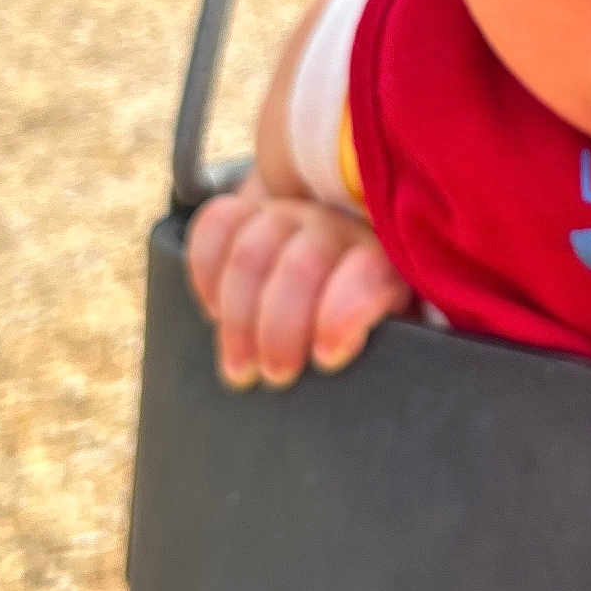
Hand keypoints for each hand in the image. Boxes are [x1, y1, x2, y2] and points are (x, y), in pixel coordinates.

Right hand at [185, 179, 411, 389]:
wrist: (343, 283)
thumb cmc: (366, 333)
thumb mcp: (385, 347)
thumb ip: (376, 354)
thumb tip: (348, 381)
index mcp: (382, 263)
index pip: (366, 276)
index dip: (343, 313)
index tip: (325, 358)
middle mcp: (338, 229)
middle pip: (300, 266)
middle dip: (279, 327)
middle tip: (274, 375)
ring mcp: (292, 214)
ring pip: (252, 250)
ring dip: (237, 315)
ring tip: (240, 365)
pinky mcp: (251, 210)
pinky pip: (218, 222)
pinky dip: (205, 268)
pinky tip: (213, 311)